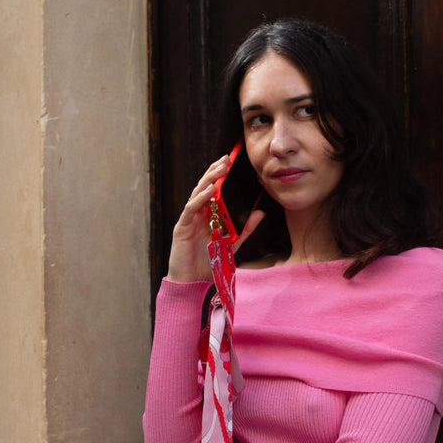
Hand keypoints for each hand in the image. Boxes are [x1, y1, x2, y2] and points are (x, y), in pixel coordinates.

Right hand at [167, 156, 264, 281]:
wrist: (192, 283)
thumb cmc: (209, 263)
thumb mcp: (233, 243)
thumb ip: (245, 228)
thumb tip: (260, 213)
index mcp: (207, 216)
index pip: (213, 190)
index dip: (220, 176)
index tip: (230, 161)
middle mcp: (197, 215)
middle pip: (204, 188)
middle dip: (214, 172)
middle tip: (226, 158)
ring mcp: (188, 220)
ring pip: (197, 194)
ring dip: (208, 180)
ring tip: (219, 168)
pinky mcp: (181, 228)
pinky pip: (190, 209)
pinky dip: (199, 198)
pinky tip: (208, 190)